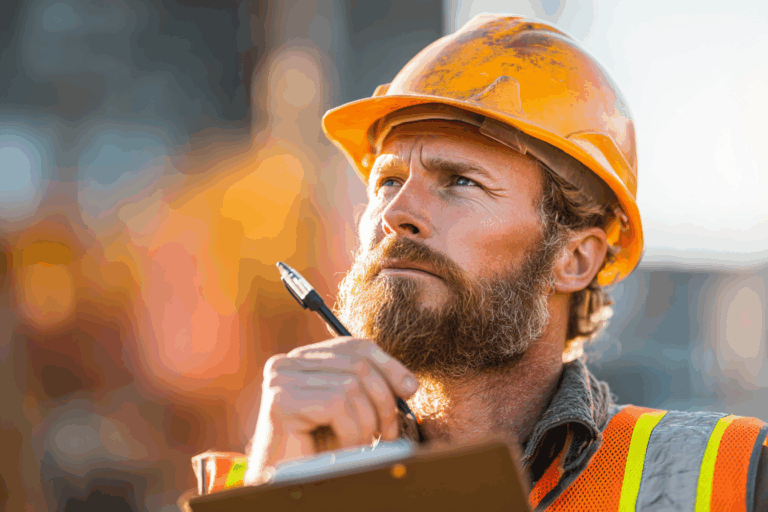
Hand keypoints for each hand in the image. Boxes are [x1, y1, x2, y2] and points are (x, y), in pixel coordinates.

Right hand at [244, 337, 418, 483]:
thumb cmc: (318, 450)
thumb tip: (410, 384)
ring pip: (350, 386)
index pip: (354, 346)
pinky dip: (350, 432)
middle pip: (357, 364)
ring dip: (366, 423)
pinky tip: (343, 450)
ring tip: (362, 447)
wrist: (284, 483)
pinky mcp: (281, 400)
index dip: (388, 365)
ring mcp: (280, 379)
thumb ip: (369, 388)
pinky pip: (336, 404)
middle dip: (384, 400)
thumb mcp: (349, 412)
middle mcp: (287, 362)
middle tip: (389, 433)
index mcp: (303, 359)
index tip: (410, 389)